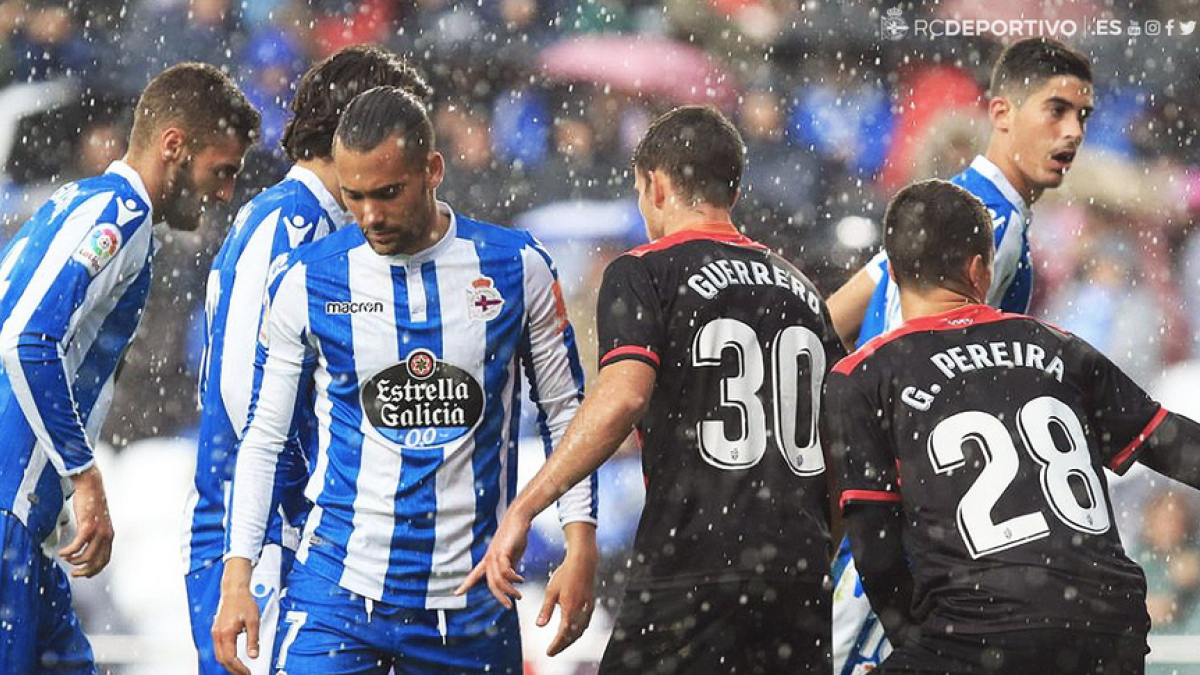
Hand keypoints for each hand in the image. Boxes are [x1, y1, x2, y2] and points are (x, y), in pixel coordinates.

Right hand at [59, 466, 113, 577]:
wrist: (92, 487)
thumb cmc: (92, 503)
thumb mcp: (97, 522)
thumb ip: (94, 534)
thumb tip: (86, 545)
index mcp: (109, 535)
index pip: (105, 559)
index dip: (95, 570)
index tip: (85, 574)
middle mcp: (106, 535)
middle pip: (96, 562)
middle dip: (84, 571)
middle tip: (73, 573)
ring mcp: (98, 532)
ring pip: (86, 557)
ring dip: (73, 561)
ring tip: (66, 558)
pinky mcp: (88, 527)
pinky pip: (76, 546)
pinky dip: (68, 552)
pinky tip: (62, 552)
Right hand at [212, 558, 260, 674]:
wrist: (234, 590)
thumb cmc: (244, 602)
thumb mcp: (253, 621)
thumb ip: (253, 639)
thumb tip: (254, 655)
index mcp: (226, 633)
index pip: (230, 658)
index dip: (239, 668)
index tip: (247, 672)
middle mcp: (218, 634)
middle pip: (222, 660)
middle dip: (233, 669)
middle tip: (244, 674)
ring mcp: (216, 632)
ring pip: (219, 655)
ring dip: (229, 664)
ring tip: (241, 669)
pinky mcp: (217, 631)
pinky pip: (219, 648)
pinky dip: (226, 656)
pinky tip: (234, 658)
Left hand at [455, 507, 531, 606]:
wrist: (519, 518)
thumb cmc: (515, 535)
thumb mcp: (511, 556)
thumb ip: (510, 567)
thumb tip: (511, 579)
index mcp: (489, 559)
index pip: (475, 575)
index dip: (466, 585)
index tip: (457, 593)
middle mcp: (489, 558)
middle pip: (490, 583)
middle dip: (499, 597)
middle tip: (509, 606)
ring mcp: (495, 555)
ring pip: (498, 579)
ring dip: (509, 590)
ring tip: (518, 596)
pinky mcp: (504, 552)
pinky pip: (506, 571)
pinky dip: (513, 578)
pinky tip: (520, 580)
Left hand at [539, 524, 596, 655]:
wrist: (583, 562)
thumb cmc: (565, 574)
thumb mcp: (551, 591)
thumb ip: (546, 609)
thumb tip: (539, 626)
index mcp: (570, 609)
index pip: (563, 634)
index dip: (556, 645)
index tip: (548, 652)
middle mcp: (581, 611)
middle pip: (573, 636)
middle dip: (562, 646)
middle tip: (552, 652)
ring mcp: (588, 608)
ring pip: (580, 631)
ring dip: (570, 640)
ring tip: (561, 644)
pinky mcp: (591, 604)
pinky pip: (585, 624)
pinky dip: (578, 631)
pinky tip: (572, 631)